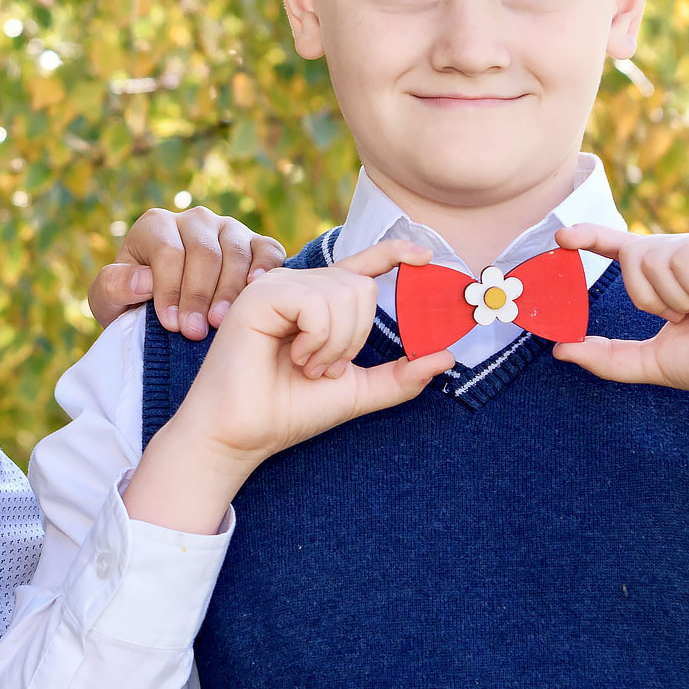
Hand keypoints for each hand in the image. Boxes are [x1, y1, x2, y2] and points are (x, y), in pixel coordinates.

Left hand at [88, 205, 289, 336]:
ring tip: (219, 323)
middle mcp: (194, 220)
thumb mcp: (108, 300)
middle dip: (198, 294)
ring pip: (235, 252)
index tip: (169, 323)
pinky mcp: (256, 243)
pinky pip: (267, 250)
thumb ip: (114, 287)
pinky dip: (265, 268)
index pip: (168, 252)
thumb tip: (143, 280)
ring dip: (228, 290)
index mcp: (156, 225)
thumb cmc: (133, 304)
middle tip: (195, 331)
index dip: (169, 288)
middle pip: (203, 252)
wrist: (165, 312)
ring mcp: (228, 229)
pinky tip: (255, 291)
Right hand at [123, 241, 452, 532]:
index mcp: (316, 302)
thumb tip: (447, 357)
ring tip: (305, 366)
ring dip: (335, 344)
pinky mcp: (259, 296)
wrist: (242, 435)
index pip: (361, 265)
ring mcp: (275, 287)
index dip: (394, 253)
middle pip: (361, 286)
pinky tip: (294, 356)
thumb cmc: (287, 412)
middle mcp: (295, 286)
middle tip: (323, 368)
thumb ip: (400, 376)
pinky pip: (316, 304)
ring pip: (342, 294)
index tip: (426, 257)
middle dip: (355, 337)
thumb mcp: (356, 392)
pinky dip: (317, 338)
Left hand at [551, 224, 688, 390]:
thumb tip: (560, 349)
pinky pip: (684, 261)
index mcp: (670, 275)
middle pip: (634, 259)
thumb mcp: (655, 361)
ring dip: (680, 300)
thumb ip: (609, 356)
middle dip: (653, 299)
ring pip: (655, 261)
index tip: (561, 237)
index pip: (624, 249)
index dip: (592, 238)